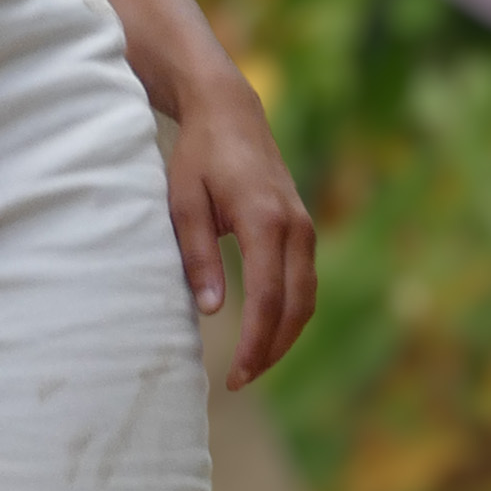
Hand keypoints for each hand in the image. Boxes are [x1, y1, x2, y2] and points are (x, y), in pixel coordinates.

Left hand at [163, 59, 318, 390]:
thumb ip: (198, 254)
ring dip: (283, 336)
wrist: (230, 111)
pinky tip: (266, 331)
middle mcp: (295, 226)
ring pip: (306, 298)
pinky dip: (289, 313)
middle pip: (295, 306)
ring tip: (251, 365)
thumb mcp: (184, 200)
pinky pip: (305, 282)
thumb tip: (210, 310)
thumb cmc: (199, 155)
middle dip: (272, 349)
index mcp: (264, 219)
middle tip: (240, 379)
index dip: (255, 344)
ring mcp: (304, 227)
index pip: (267, 297)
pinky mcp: (303, 229)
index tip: (235, 376)